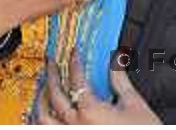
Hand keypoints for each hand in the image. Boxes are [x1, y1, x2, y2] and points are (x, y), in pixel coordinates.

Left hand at [37, 49, 161, 124]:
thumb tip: (116, 59)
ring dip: (40, 100)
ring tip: (43, 88)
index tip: (74, 53)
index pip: (76, 78)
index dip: (74, 61)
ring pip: (43, 119)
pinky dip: (42, 123)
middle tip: (50, 61)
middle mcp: (75, 125)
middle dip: (51, 74)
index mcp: (90, 111)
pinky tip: (45, 117)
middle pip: (54, 95)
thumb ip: (120, 80)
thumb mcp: (134, 105)